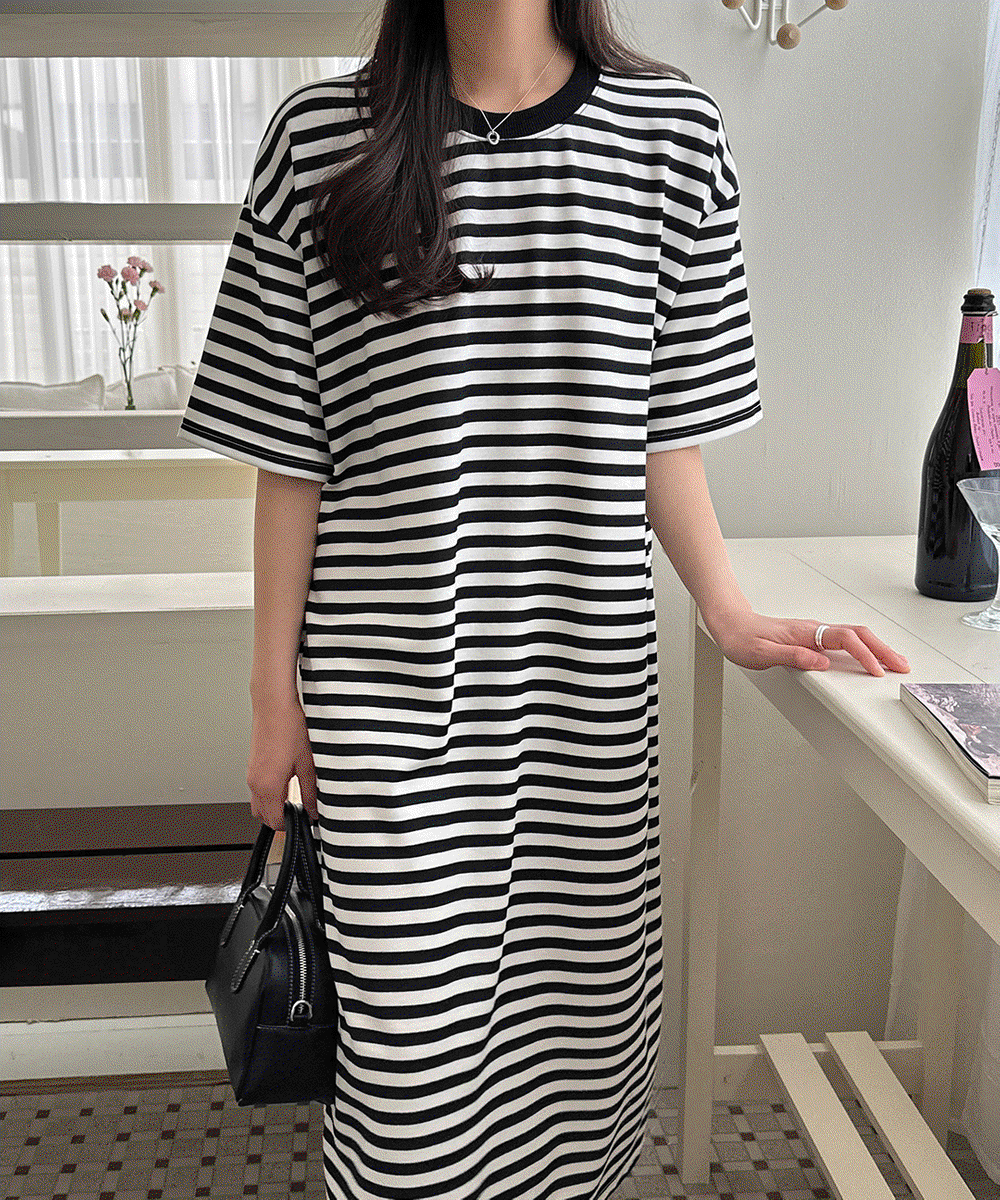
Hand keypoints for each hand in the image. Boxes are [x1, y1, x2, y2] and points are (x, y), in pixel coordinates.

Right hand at [247, 697, 320, 829]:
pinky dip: (269, 794)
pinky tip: (285, 782)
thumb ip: (311, 791)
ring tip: (293, 798)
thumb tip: (315, 809)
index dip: (291, 825)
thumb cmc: (288, 727)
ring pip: (258, 803)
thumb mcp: (307, 764)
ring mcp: (251, 774)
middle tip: (300, 812)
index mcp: (268, 786)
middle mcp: (255, 782)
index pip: (275, 821)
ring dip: (273, 806)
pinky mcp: (252, 765)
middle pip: (263, 816)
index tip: (304, 821)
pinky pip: (257, 789)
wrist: (273, 705)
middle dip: (280, 819)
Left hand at [708, 610, 910, 676]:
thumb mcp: (761, 654)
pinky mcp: (811, 637)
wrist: (729, 623)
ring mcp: (813, 632)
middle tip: (902, 665)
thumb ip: (792, 657)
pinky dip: (863, 647)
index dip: (863, 655)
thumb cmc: (742, 638)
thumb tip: (821, 663)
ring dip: (876, 648)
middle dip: (883, 649)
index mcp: (805, 633)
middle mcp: (813, 630)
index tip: (876, 670)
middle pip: (858, 635)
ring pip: (854, 636)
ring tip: (893, 662)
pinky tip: (867, 656)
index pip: (844, 640)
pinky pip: (844, 640)